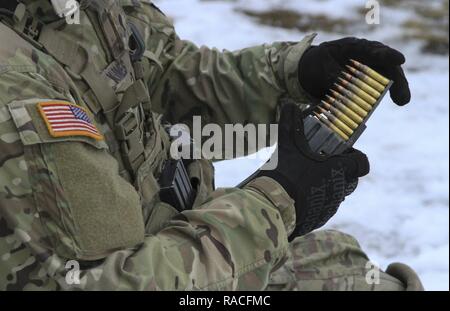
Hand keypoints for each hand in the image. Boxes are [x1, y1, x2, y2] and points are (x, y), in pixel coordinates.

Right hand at [254, 104, 369, 237]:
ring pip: (336, 194)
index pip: (362, 163)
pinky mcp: (319, 219)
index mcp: (339, 170)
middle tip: (319, 164)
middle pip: (349, 179)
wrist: (272, 205)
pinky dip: (315, 201)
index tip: (341, 153)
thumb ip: (291, 123)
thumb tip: (289, 104)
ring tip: (305, 180)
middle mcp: (339, 189)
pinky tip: (298, 196)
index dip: (356, 157)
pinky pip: (323, 208)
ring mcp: (330, 206)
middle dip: (339, 171)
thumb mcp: (287, 144)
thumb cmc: (285, 172)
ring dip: (326, 186)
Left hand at [298, 37, 410, 105]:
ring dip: (398, 87)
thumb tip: (346, 92)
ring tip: (403, 100)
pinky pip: (381, 87)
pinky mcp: (368, 83)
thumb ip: (333, 78)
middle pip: (386, 64)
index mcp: (353, 48)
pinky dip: (389, 93)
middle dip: (397, 77)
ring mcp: (369, 69)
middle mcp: (366, 57)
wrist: (310, 72)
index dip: (386, 55)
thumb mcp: (320, 69)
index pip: (372, 49)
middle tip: (403, 92)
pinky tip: (400, 100)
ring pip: (389, 75)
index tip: (399, 60)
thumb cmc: (316, 64)